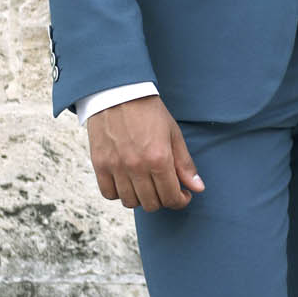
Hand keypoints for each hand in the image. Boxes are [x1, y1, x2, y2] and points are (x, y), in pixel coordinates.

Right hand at [87, 94, 204, 209]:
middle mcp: (137, 166)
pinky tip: (127, 182)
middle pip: (151, 204)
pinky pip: (109, 194)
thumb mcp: (173, 134)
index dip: (180, 201)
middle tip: (165, 188)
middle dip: (163, 200)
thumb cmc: (149, 112)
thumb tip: (197, 188)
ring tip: (146, 185)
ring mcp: (116, 167)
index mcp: (159, 159)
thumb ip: (184, 164)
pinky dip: (119, 193)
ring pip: (130, 202)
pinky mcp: (100, 164)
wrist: (119, 93)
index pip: (171, 197)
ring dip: (141, 198)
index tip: (182, 195)